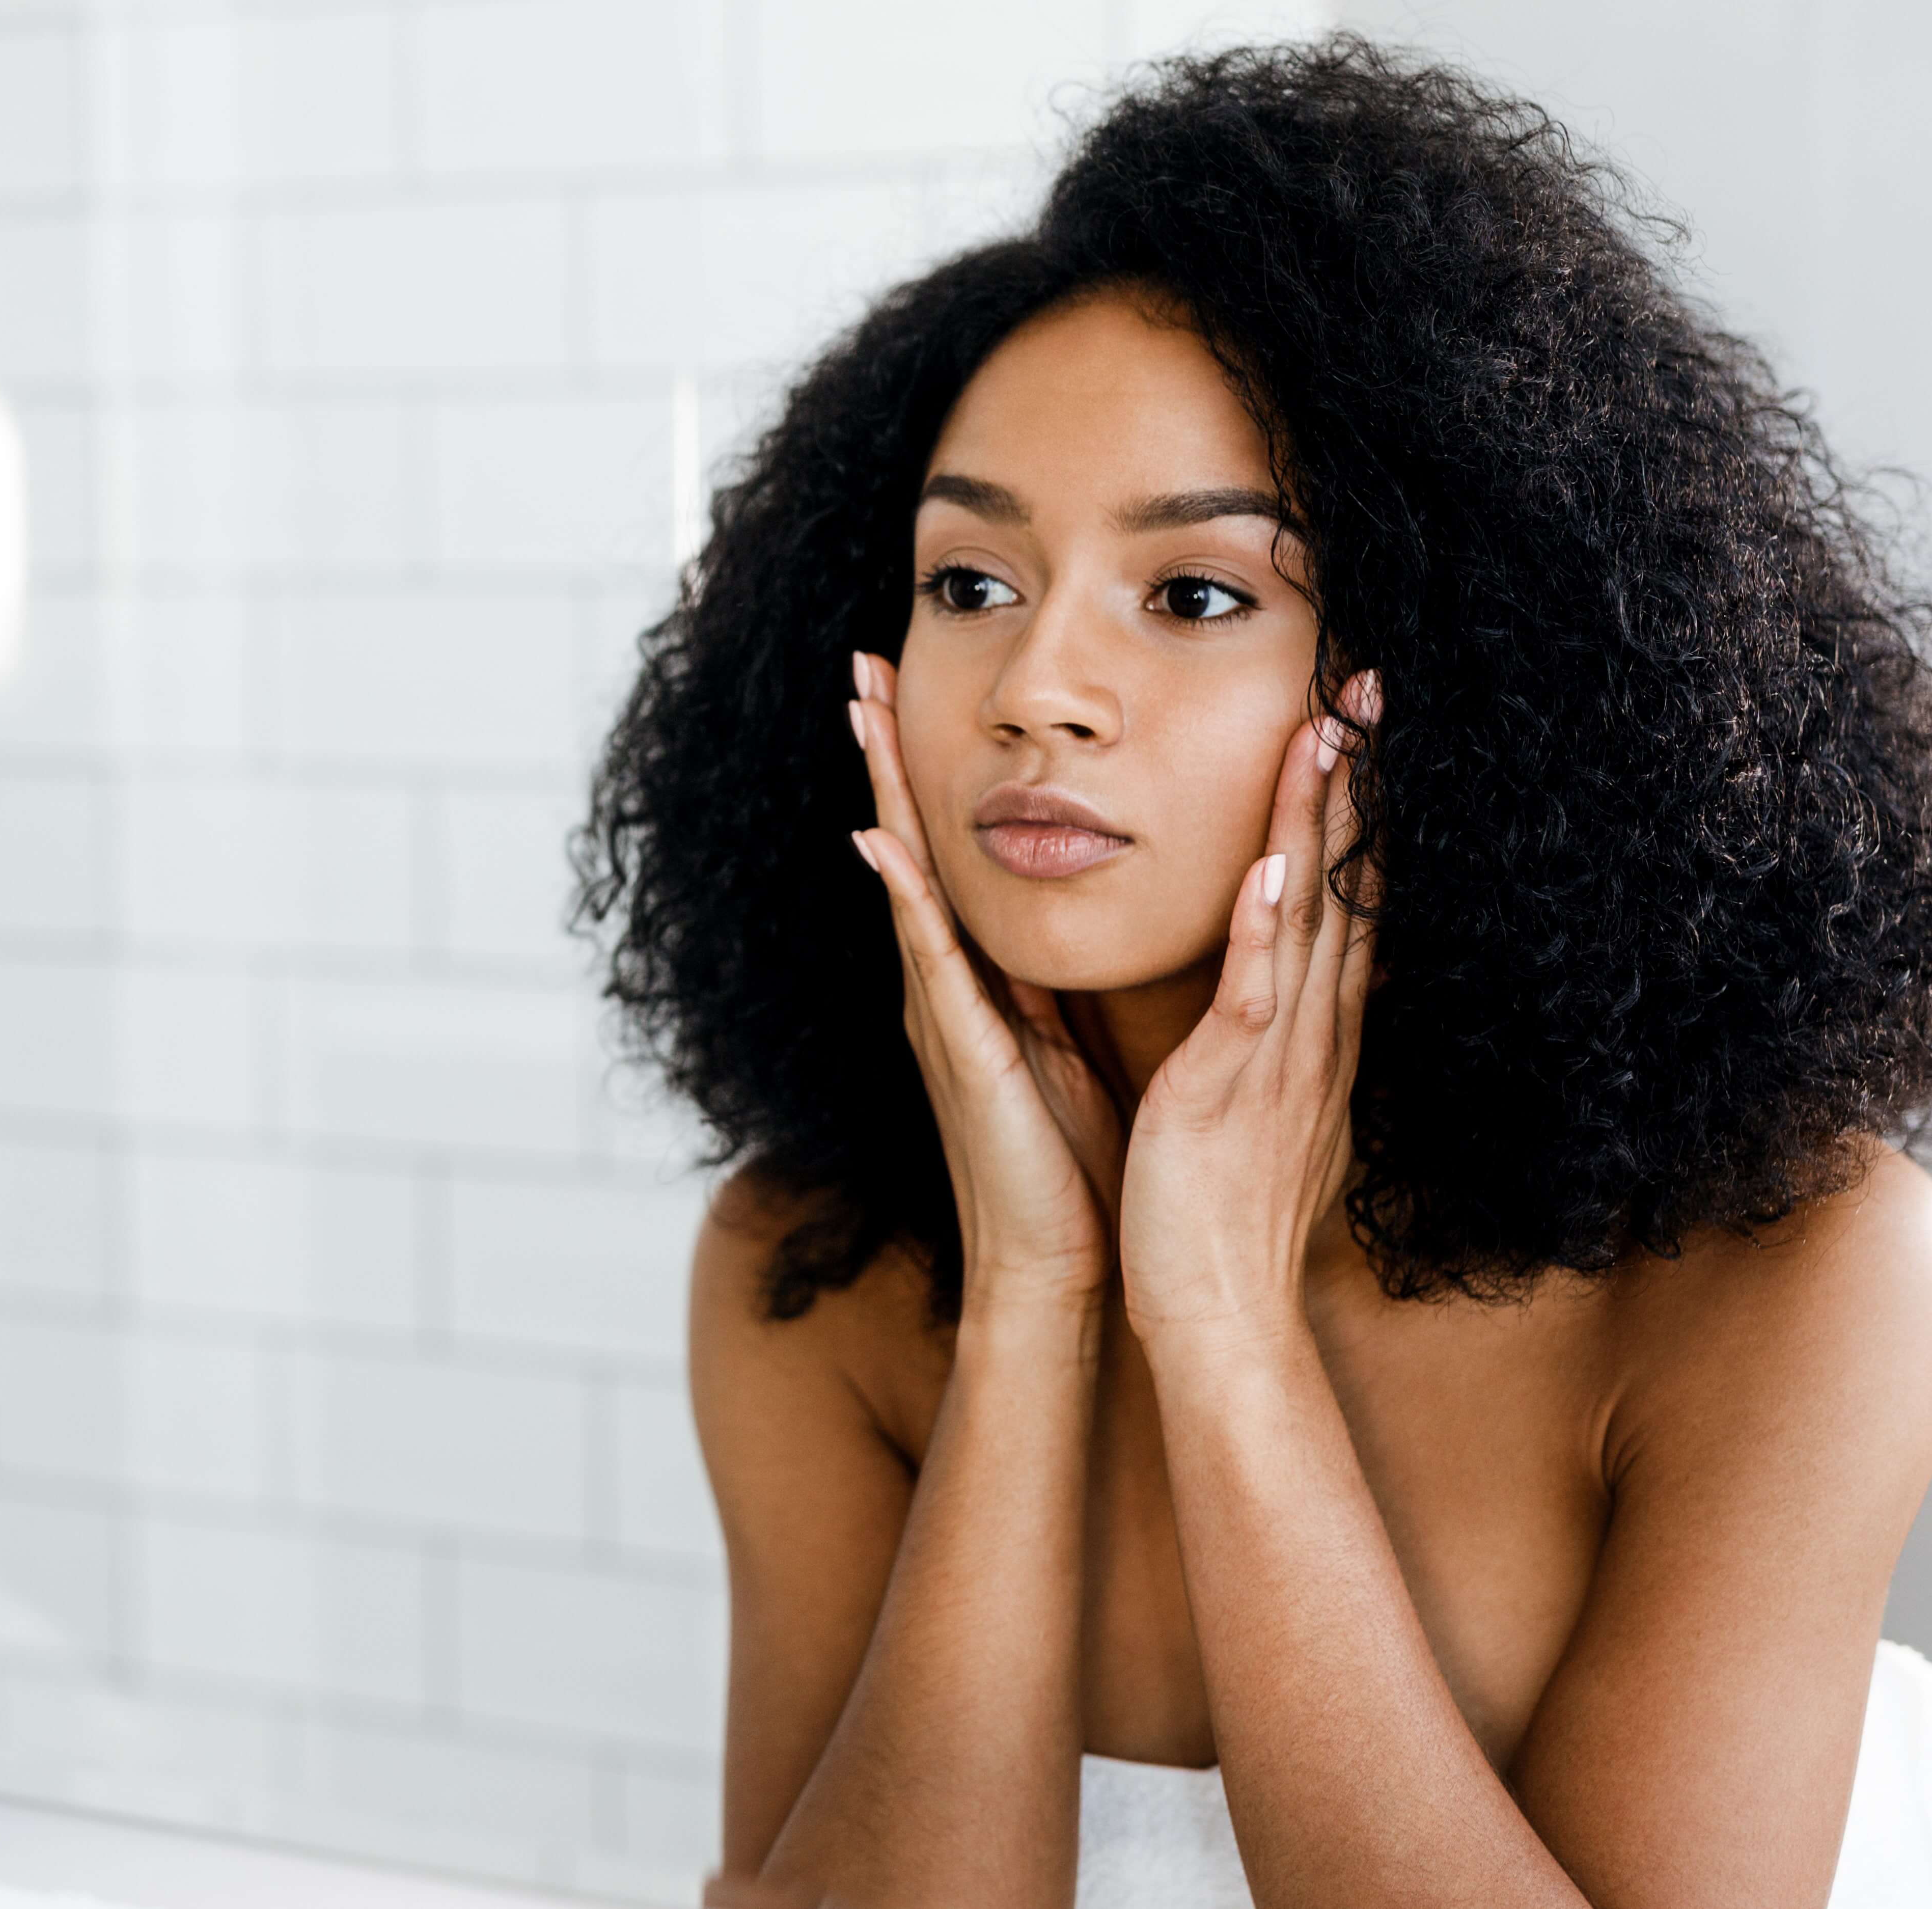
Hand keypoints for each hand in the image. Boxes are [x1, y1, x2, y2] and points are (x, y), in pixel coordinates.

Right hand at [848, 651, 1121, 1316]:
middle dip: (885, 756)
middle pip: (908, 847)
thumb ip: (1053, 985)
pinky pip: (929, 959)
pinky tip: (879, 843)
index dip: (923, 774)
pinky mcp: (962, 1051)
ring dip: (883, 795)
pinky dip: (904, 899)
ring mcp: (942, 1015)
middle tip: (860, 665)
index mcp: (977, 984)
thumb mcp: (1067, 1047)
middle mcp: (945, 987)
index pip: (945, 857)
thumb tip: (1068, 920)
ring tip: (860, 714)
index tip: (908, 689)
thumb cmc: (1071, 1166)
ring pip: (907, 881)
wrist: (1054, 1268)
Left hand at [1118, 673, 1380, 1356]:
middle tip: (1366, 687)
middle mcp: (1309, 1031)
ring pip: (1306, 917)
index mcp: (1307, 1032)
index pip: (1341, 897)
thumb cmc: (1219, 1212)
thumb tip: (1272, 985)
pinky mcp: (1230, 1089)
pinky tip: (1272, 864)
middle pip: (1341, 884)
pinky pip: (1254, 995)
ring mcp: (1277, 1056)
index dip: (1354, 809)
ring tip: (1329, 731)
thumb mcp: (1252, 1102)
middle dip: (1354, 784)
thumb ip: (1261, 1037)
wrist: (1216, 1313)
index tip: (1357, 725)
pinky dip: (1266, 930)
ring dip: (1316, 822)